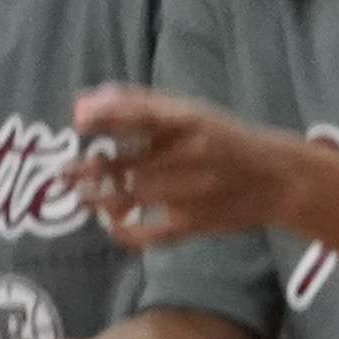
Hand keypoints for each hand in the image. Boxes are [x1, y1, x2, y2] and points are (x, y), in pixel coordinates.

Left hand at [67, 84, 293, 250]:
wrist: (277, 178)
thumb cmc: (222, 137)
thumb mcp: (188, 111)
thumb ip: (136, 105)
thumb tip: (81, 105)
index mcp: (187, 119)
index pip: (140, 114)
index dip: (106, 117)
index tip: (78, 122)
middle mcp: (189, 153)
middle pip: (128, 164)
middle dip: (89, 170)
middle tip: (62, 172)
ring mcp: (193, 191)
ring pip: (132, 198)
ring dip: (99, 199)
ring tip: (79, 196)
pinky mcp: (196, 223)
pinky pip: (151, 233)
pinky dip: (125, 232)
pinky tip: (110, 225)